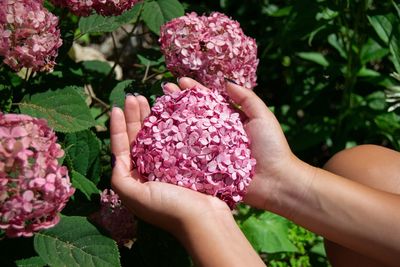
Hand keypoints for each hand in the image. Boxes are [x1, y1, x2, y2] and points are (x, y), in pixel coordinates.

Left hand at [110, 92, 231, 235]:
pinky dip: (169, 126)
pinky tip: (167, 113)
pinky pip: (173, 140)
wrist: (204, 219)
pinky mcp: (184, 164)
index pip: (121, 148)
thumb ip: (119, 178)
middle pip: (137, 138)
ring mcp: (167, 167)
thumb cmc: (169, 208)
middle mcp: (148, 172)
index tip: (115, 107)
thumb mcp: (135, 196)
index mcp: (134, 180)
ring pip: (155, 136)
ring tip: (147, 98)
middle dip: (133, 117)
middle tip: (134, 96)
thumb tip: (114, 158)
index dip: (117, 127)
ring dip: (149, 118)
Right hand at [167, 78, 307, 214]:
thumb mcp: (262, 116)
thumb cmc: (272, 147)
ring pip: (188, 135)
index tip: (180, 81)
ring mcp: (210, 152)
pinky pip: (189, 158)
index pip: (208, 102)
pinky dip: (175, 150)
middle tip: (163, 91)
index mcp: (229, 121)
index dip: (195, 91)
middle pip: (194, 116)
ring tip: (157, 111)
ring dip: (172, 123)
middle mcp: (217, 135)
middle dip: (178, 103)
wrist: (276, 181)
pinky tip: (161, 140)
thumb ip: (246, 98)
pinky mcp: (207, 169)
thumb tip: (226, 81)